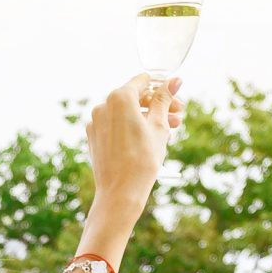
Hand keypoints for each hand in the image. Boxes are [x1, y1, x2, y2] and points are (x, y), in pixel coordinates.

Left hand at [83, 72, 177, 219]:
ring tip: (169, 129)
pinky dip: (131, 127)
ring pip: (126, 112)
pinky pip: (115, 125)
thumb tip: (174, 80)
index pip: (143, 81)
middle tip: (178, 116)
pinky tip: (148, 138)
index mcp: (119, 98)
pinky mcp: (93, 136)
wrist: (120, 192)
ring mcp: (95, 122)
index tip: (176, 98)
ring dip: (147, 117)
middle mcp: (103, 106)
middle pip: (135, 97)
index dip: (162, 88)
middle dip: (158, 105)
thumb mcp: (159, 125)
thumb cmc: (143, 159)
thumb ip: (164, 99)